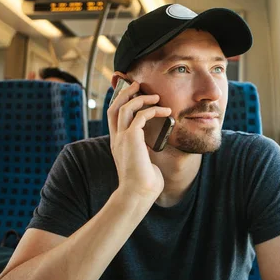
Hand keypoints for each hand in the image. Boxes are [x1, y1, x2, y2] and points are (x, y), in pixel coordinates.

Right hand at [107, 81, 171, 201]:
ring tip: (155, 95)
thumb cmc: (143, 185)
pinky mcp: (131, 138)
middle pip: (114, 108)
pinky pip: (141, 116)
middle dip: (124, 93)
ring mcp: (122, 138)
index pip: (113, 117)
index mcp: (117, 144)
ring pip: (124, 107)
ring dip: (140, 98)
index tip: (131, 94)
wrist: (138, 194)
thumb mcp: (143, 164)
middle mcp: (117, 139)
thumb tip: (154, 153)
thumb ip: (145, 155)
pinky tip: (165, 112)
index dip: (120, 103)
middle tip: (136, 84)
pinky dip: (153, 110)